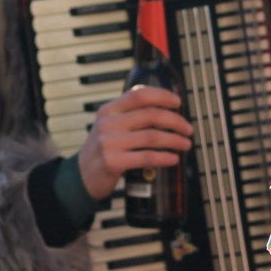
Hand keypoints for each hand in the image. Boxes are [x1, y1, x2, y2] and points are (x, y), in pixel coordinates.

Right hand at [76, 85, 193, 199]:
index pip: (139, 94)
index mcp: (110, 109)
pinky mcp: (112, 162)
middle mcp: (108, 123)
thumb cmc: (104, 148)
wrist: (82, 176)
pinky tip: (173, 158)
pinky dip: (164, 157)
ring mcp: (109, 142)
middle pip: (151, 115)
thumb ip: (132, 114)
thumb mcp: (111, 125)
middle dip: (176, 121)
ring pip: (152, 136)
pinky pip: (146, 157)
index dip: (162, 95)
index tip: (178, 102)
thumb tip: (167, 107)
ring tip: (186, 144)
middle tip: (188, 128)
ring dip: (175, 140)